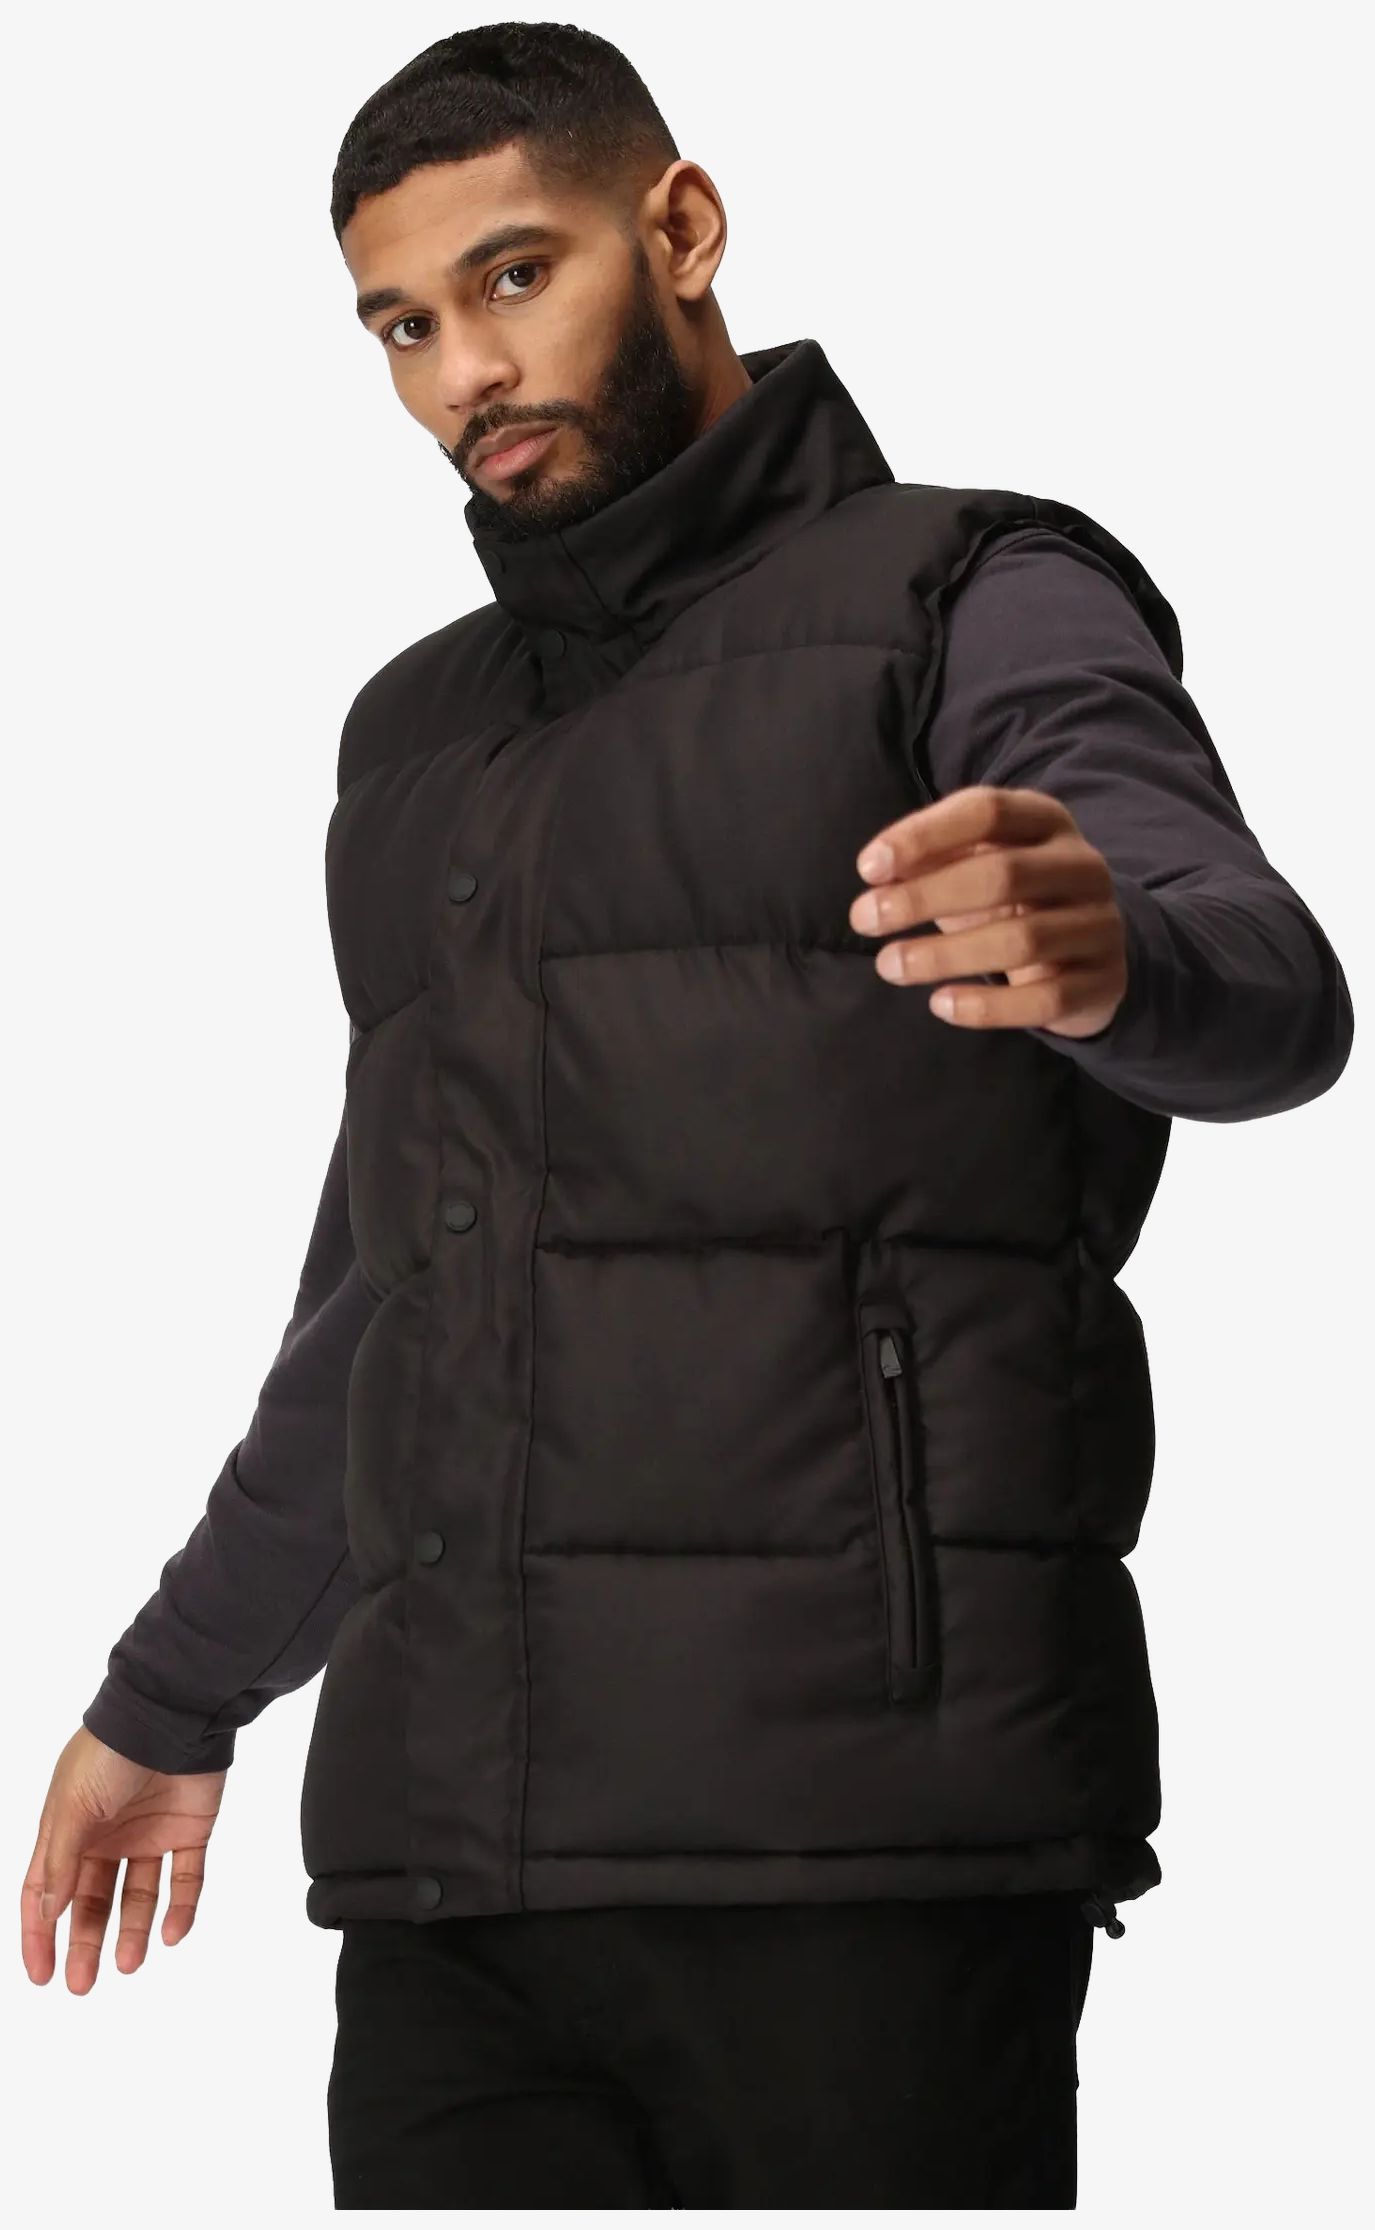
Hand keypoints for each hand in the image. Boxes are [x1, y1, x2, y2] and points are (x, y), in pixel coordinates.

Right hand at [20, 1726, 225, 1992]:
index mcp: (69, 1829)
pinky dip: (181, 1908)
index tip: (42, 1974)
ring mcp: (148, 1834)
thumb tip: (47, 1913)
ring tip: (128, 1964)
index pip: (46, 1891)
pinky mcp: (188, 1831)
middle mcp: (107, 1836)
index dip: (40, 1933)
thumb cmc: (110, 1752)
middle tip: (83, 1983)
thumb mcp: (71, 1807)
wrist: (171, 1715)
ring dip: (132, 1932)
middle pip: (93, 1901)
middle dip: (85, 1943)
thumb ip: (60, 1862)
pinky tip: (172, 1933)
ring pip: (139, 1897)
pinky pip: (185, 1878)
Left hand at [850, 785, 1127, 1037]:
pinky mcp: (1104, 981)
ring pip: (1022, 940)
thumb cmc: (1011, 899)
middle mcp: (1082, 865)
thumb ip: (930, 859)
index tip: (867, 868)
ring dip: (945, 956)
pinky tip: (940, 1004)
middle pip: (1003, 874)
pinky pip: (1046, 999)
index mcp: (1047, 821)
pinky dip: (988, 1007)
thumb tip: (876, 870)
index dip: (924, 835)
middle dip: (924, 898)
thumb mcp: (974, 865)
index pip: (987, 811)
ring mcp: (1100, 923)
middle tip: (864, 919)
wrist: (1089, 952)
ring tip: (889, 966)